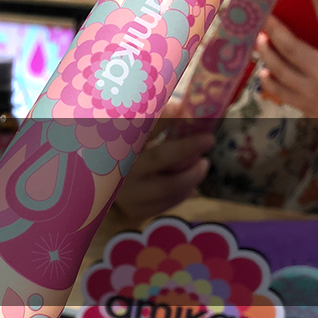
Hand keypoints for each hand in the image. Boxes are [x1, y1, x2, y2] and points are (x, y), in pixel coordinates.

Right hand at [113, 99, 214, 223]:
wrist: (108, 192)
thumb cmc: (126, 159)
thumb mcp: (134, 139)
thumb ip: (154, 125)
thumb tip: (180, 107)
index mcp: (119, 147)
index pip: (141, 128)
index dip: (163, 119)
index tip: (181, 107)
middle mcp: (122, 170)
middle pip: (159, 157)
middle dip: (187, 148)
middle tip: (209, 139)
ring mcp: (129, 194)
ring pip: (167, 186)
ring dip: (191, 175)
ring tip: (203, 164)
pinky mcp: (136, 211)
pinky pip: (167, 203)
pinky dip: (184, 192)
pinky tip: (191, 183)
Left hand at [256, 0, 317, 116]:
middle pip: (294, 49)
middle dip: (277, 32)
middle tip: (264, 18)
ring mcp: (314, 94)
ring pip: (283, 73)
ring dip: (268, 56)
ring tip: (259, 41)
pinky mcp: (309, 109)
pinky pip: (285, 95)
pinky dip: (272, 84)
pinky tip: (264, 74)